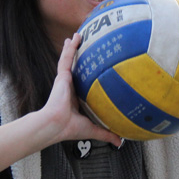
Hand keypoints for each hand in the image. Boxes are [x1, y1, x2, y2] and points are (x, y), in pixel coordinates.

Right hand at [0, 34, 120, 176]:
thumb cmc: (70, 128)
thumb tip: (120, 142)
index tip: (93, 67)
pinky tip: (73, 38)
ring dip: (73, 48)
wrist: (57, 124)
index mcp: (75, 97)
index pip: (82, 82)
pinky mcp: (61, 76)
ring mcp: (65, 81)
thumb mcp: (93, 129)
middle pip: (76, 67)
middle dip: (79, 56)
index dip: (87, 74)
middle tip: (84, 44)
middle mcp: (70, 87)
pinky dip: (70, 48)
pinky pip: (66, 58)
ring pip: (70, 60)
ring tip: (77, 36)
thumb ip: (107, 133)